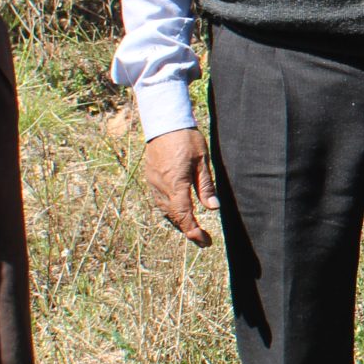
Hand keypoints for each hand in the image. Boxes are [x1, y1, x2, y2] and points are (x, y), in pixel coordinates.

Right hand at [142, 128, 216, 244]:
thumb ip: (206, 186)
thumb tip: (212, 208)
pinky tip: (177, 211)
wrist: (164, 122)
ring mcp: (153, 182)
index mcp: (176, 184)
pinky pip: (159, 201)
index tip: (204, 241)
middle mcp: (161, 186)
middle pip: (174, 216)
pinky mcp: (150, 177)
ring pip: (165, 210)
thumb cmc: (186, 139)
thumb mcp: (202, 161)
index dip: (193, 231)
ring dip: (178, 221)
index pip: (184, 215)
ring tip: (192, 228)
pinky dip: (169, 210)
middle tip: (202, 239)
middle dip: (187, 230)